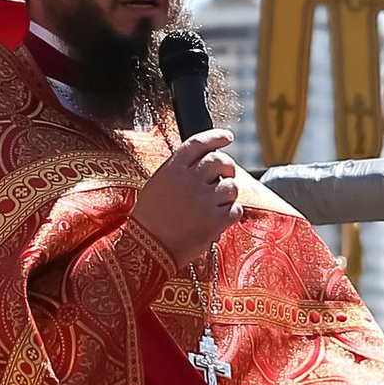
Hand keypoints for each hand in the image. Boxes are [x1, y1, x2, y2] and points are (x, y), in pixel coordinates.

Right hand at [131, 127, 240, 261]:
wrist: (147, 247)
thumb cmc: (152, 217)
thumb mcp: (158, 184)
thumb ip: (180, 170)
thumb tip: (207, 159)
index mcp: (172, 169)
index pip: (199, 144)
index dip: (216, 137)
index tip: (227, 137)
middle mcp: (188, 181)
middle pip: (219, 160)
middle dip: (228, 166)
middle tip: (226, 174)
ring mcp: (203, 201)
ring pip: (232, 185)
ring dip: (229, 193)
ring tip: (217, 202)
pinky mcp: (214, 221)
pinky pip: (236, 209)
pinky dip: (231, 212)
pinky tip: (220, 218)